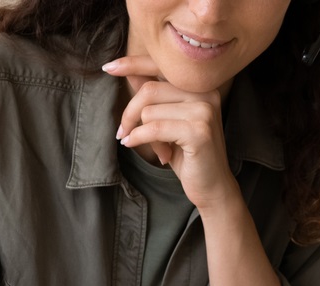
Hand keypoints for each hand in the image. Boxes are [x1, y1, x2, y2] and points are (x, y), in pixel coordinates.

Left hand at [104, 56, 241, 214]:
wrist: (212, 186)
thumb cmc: (189, 155)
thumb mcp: (168, 121)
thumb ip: (154, 97)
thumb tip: (129, 72)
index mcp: (200, 86)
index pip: (161, 66)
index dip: (132, 64)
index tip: (108, 67)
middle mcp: (205, 92)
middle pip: (149, 90)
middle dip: (129, 113)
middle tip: (122, 132)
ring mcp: (204, 110)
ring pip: (149, 111)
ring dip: (140, 132)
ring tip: (152, 148)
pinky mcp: (198, 131)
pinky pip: (154, 128)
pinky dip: (140, 138)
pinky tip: (139, 147)